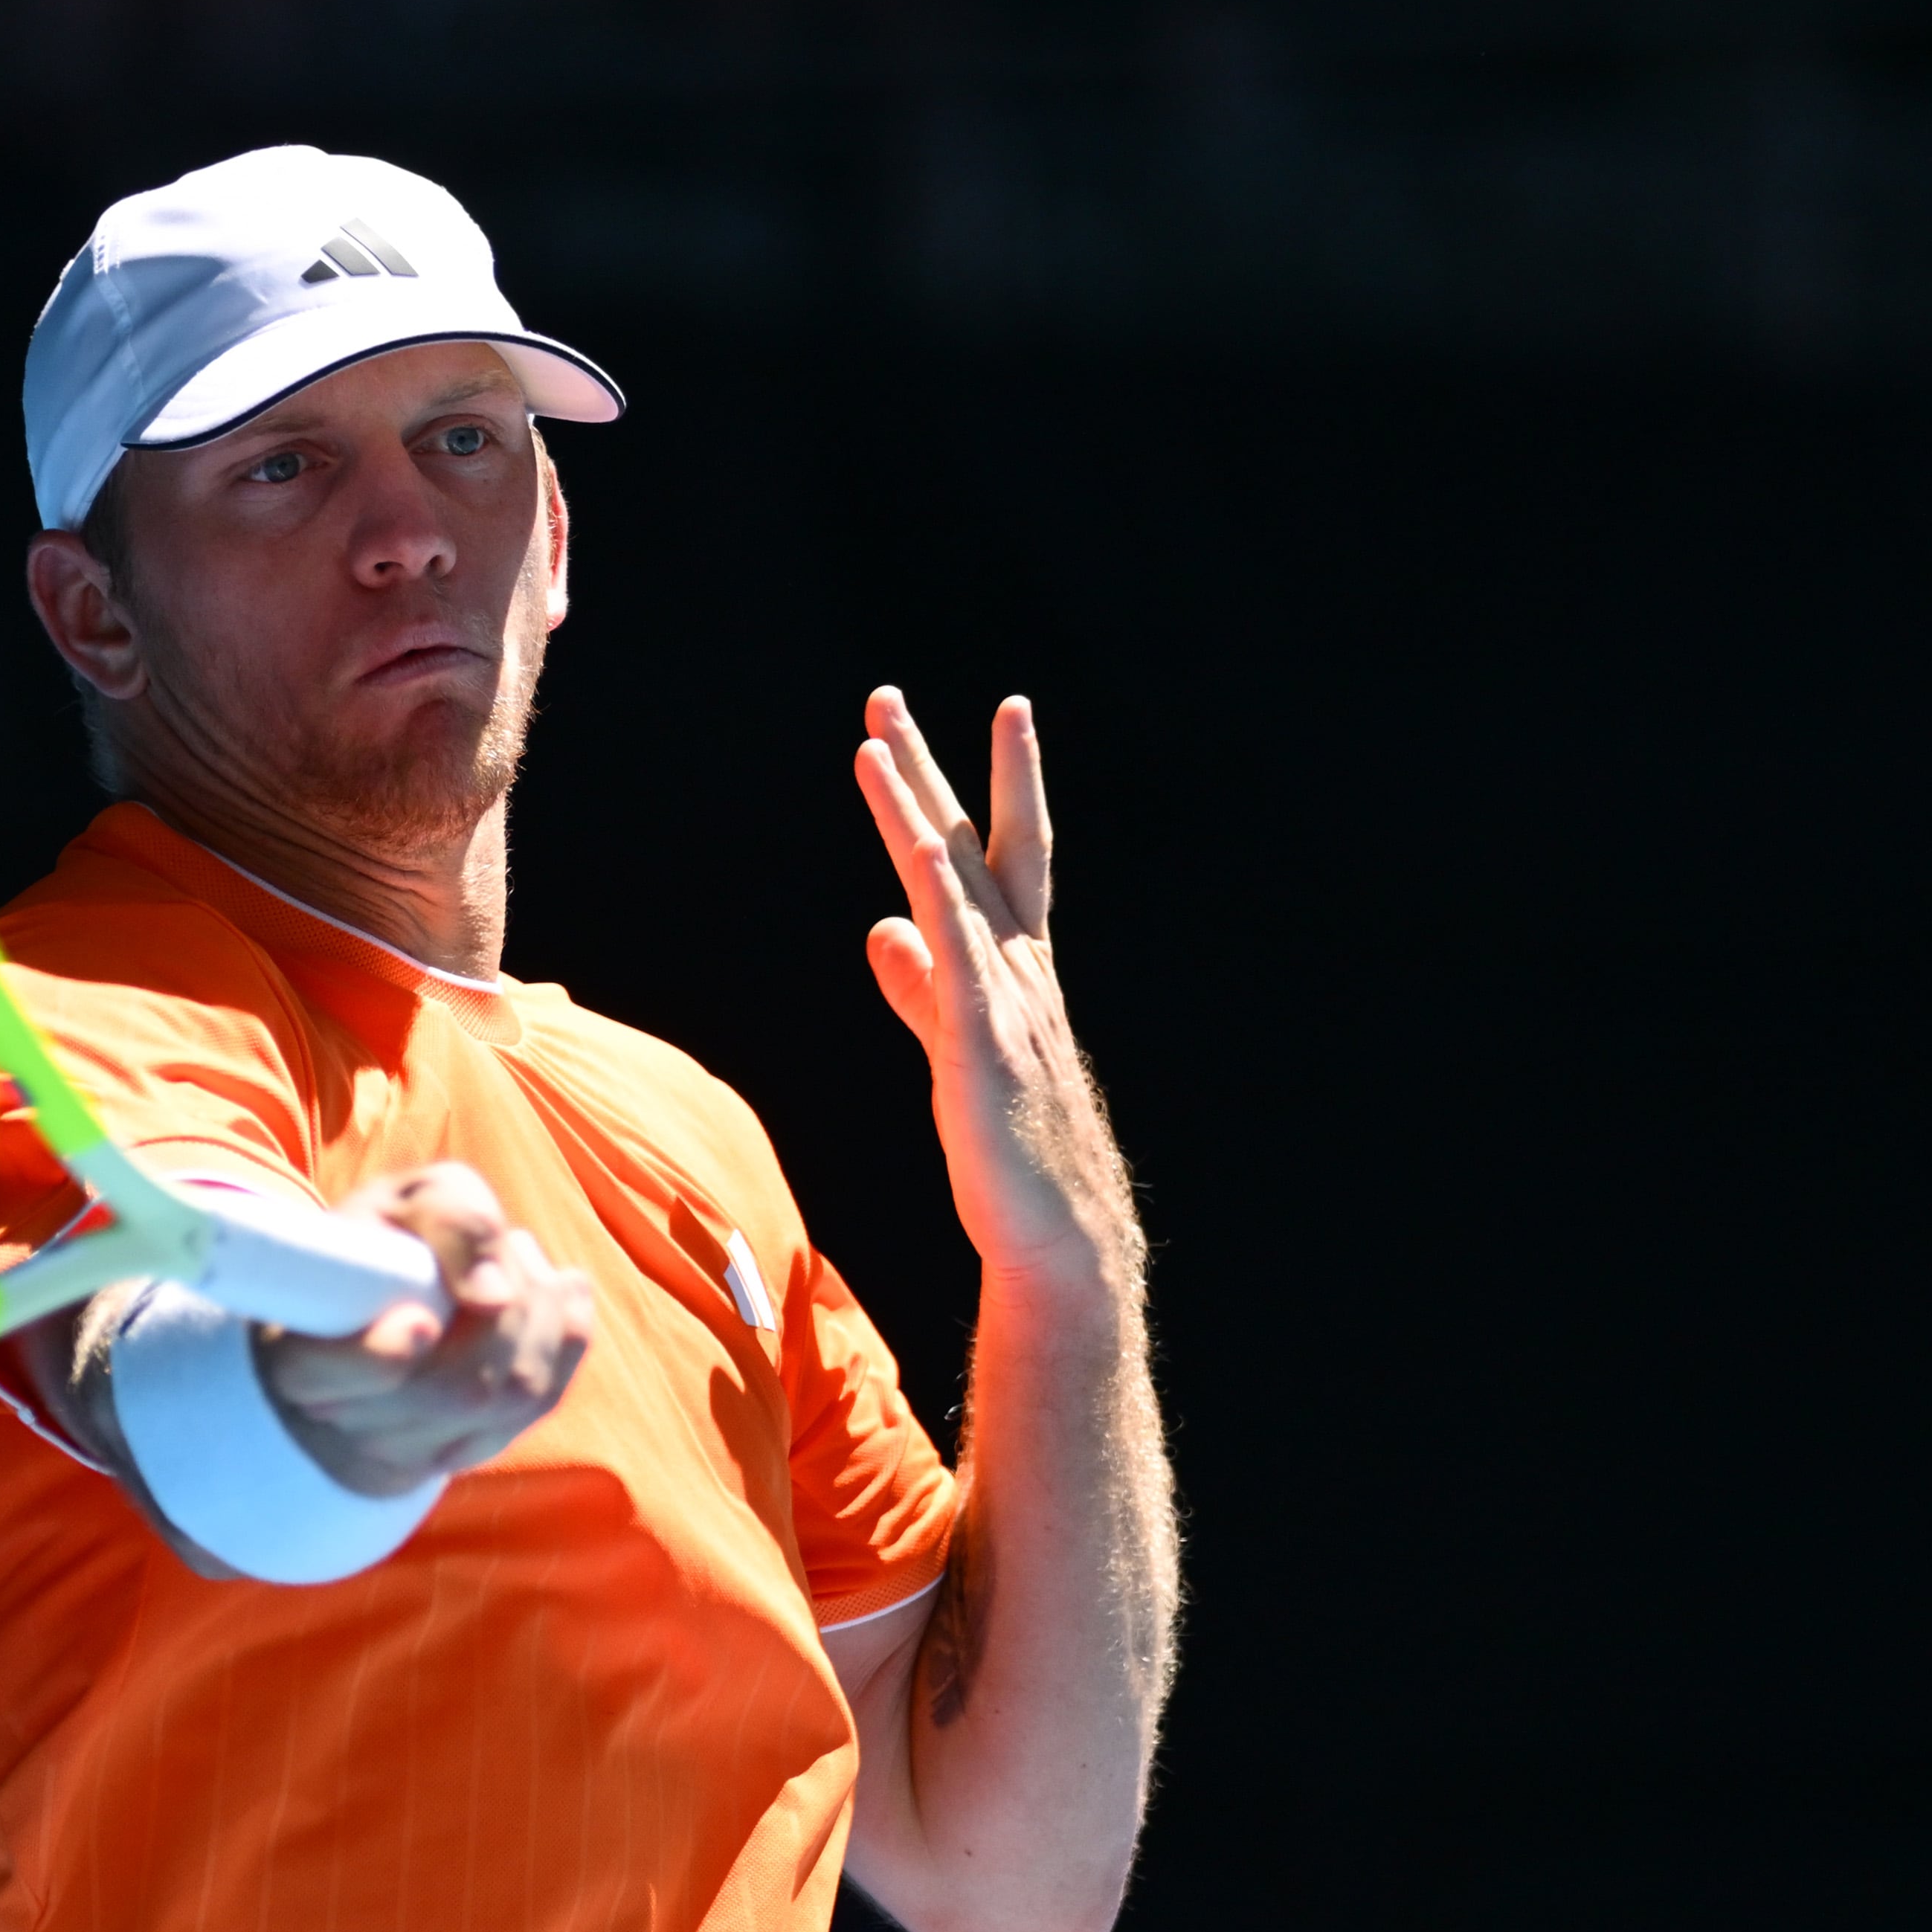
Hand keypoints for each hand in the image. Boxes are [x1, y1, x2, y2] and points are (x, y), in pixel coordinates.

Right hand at [257, 1163, 591, 1496]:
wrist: (373, 1308)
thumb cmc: (381, 1241)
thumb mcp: (395, 1201)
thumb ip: (443, 1218)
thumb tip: (494, 1293)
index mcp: (299, 1362)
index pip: (324, 1378)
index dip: (376, 1358)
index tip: (419, 1321)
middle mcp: (352, 1426)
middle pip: (455, 1389)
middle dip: (510, 1305)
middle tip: (506, 1245)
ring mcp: (417, 1451)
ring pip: (511, 1394)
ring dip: (541, 1310)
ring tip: (521, 1258)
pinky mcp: (474, 1449)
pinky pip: (546, 1399)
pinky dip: (566, 1332)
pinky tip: (558, 1288)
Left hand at [854, 688, 1136, 1287]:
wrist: (1059, 1234)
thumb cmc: (1010, 1148)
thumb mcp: (951, 1046)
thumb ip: (918, 989)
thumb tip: (883, 930)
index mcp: (1008, 967)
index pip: (984, 858)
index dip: (964, 787)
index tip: (926, 728)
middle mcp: (1015, 966)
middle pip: (970, 845)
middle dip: (932, 767)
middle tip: (886, 697)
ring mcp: (1005, 1000)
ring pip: (955, 884)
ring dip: (913, 811)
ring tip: (873, 744)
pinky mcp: (986, 1046)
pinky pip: (959, 959)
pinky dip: (935, 904)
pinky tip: (908, 860)